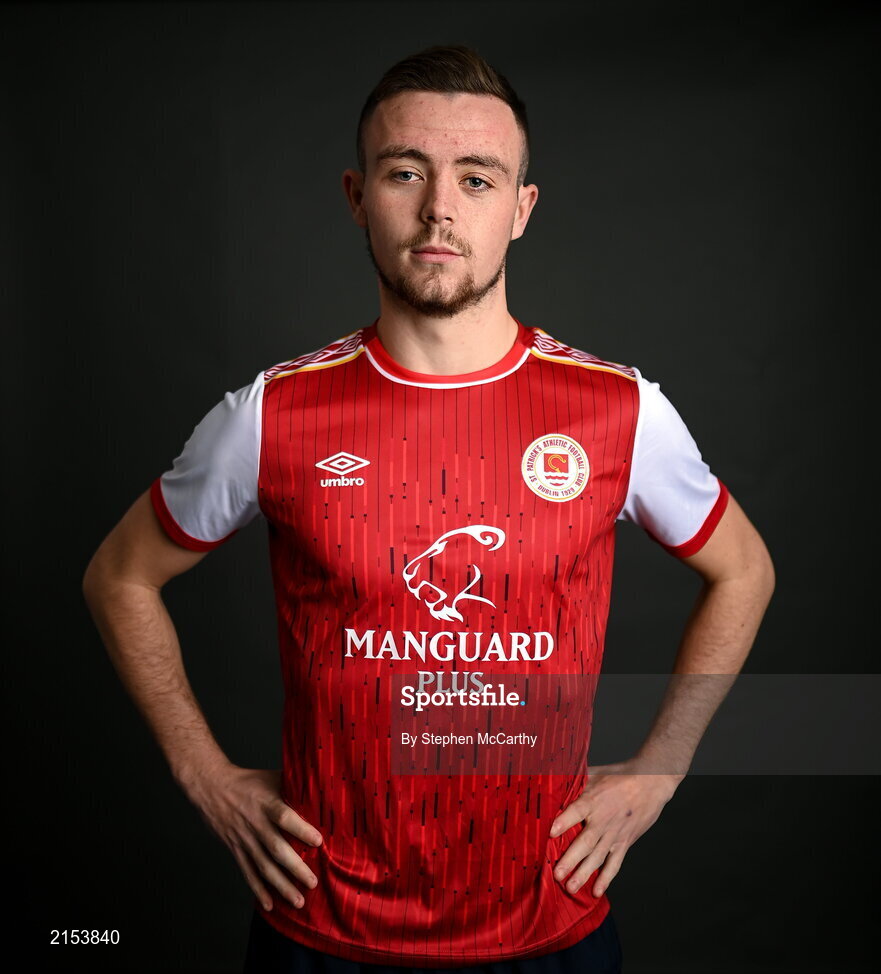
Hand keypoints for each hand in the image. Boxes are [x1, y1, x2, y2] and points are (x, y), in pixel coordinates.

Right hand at [183, 763, 322, 911]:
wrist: (212, 788)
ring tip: (299, 901)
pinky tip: (269, 905)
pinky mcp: (236, 850)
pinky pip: (248, 873)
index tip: (319, 841)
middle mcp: (256, 824)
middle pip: (276, 849)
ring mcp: (245, 840)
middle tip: (313, 883)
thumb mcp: (273, 777)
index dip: (301, 829)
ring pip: (264, 867)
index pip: (284, 817)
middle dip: (295, 869)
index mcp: (267, 803)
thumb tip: (323, 785)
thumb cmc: (249, 781)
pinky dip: (258, 890)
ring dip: (281, 886)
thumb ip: (295, 784)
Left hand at [549, 758, 681, 897]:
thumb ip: (575, 780)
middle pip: (586, 842)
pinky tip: (597, 892)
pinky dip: (606, 878)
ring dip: (584, 873)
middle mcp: (604, 820)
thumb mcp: (595, 773)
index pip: (577, 811)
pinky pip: (614, 863)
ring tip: (570, 888)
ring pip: (598, 857)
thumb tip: (552, 779)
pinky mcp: (624, 842)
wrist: (652, 782)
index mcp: (594, 799)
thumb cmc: (620, 775)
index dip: (564, 821)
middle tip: (557, 874)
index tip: (551, 832)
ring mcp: (615, 834)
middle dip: (570, 859)